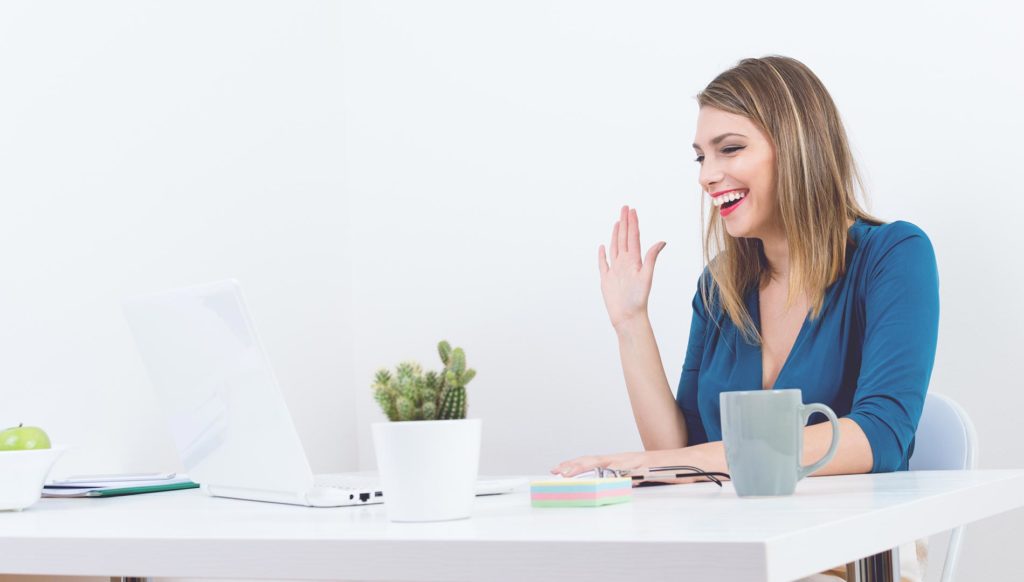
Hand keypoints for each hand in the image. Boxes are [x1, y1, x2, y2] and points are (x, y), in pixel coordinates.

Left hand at [551, 448, 711, 485]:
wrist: (695, 462)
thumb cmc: (672, 471)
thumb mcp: (645, 478)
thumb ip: (630, 482)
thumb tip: (615, 490)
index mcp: (625, 462)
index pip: (596, 462)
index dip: (577, 465)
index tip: (561, 470)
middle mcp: (627, 458)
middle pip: (595, 460)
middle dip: (573, 465)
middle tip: (555, 472)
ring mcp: (635, 461)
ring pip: (604, 462)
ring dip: (584, 467)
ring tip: (567, 472)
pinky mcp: (644, 466)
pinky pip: (623, 470)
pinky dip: (608, 473)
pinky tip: (598, 476)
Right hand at [599, 206, 666, 330]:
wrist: (628, 316)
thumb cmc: (638, 300)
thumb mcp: (646, 276)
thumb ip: (651, 258)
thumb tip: (662, 242)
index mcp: (634, 260)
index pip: (633, 237)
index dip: (633, 223)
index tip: (632, 210)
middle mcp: (625, 263)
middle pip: (624, 238)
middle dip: (625, 222)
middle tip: (625, 207)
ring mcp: (615, 270)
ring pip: (615, 247)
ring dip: (616, 234)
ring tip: (618, 222)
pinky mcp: (606, 279)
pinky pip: (603, 263)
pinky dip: (602, 255)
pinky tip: (603, 247)